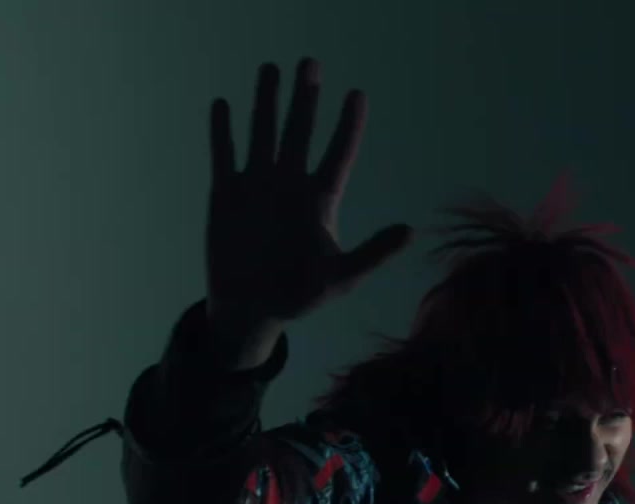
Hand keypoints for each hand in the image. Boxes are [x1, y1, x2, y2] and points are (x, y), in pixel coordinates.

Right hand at [204, 58, 410, 334]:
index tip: (358, 94)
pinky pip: (225, 156)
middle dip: (306, 98)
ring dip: (267, 102)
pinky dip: (223, 132)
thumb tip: (411, 231)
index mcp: (321, 201)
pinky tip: (224, 105)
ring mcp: (258, 187)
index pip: (339, 154)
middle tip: (311, 62)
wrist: (252, 310)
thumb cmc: (301, 296)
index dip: (348, 126)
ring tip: (270, 68)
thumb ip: (374, 253)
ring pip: (264, 134)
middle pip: (300, 133)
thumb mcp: (342, 277)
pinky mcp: (227, 196)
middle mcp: (291, 186)